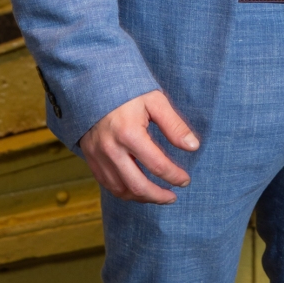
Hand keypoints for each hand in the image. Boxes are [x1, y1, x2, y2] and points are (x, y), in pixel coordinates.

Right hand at [80, 89, 198, 203]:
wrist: (95, 85)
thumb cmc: (128, 91)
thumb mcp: (155, 101)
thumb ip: (174, 125)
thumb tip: (193, 146)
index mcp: (129, 133)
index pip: (157, 165)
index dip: (174, 176)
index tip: (185, 180)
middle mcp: (111, 149)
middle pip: (137, 186)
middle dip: (158, 196)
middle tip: (173, 196)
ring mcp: (98, 156)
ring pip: (120, 190)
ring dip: (141, 197)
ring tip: (156, 195)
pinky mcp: (90, 158)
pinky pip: (107, 184)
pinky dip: (124, 192)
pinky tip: (137, 189)